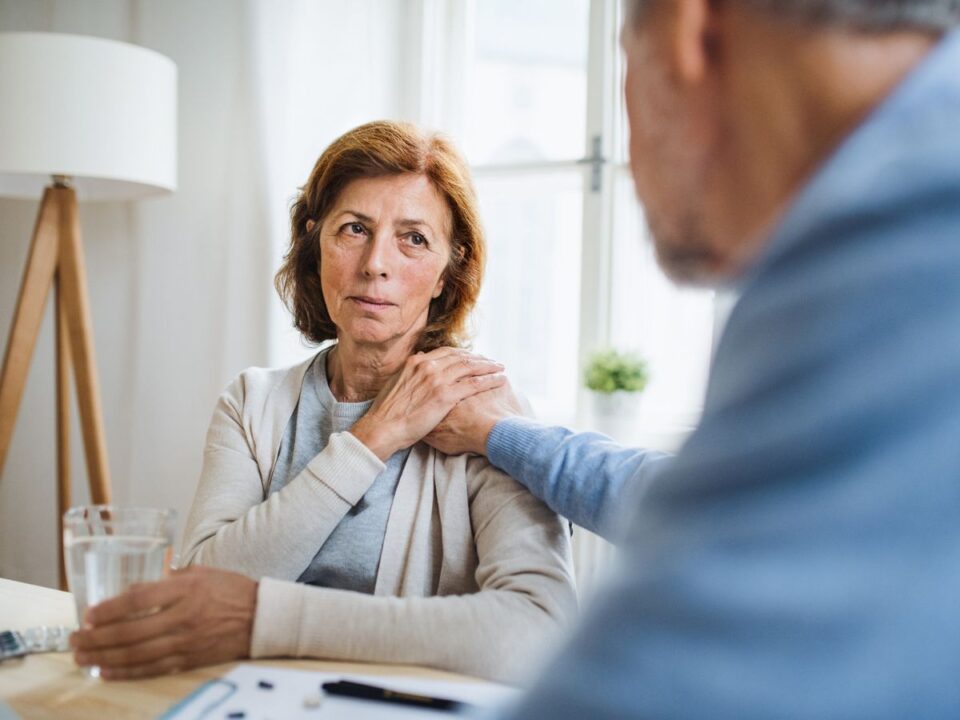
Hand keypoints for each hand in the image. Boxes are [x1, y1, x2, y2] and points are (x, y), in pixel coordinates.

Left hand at [70, 566, 256, 679]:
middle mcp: (185, 616)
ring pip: (137, 654)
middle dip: (97, 638)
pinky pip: (153, 669)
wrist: (263, 617)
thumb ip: (167, 579)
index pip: (139, 600)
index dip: (110, 609)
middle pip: (131, 631)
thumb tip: (133, 589)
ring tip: (83, 658)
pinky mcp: (190, 659)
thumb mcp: (202, 573)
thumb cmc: (232, 590)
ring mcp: (187, 641)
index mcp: (187, 589)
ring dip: (105, 658)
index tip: (89, 614)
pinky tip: (108, 672)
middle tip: (75, 640)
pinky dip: (127, 672)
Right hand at [351, 347, 506, 459]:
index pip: (447, 352)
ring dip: (488, 366)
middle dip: (479, 358)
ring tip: (500, 368)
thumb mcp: (397, 382)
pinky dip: (489, 380)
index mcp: (416, 362)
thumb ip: (411, 371)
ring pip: (470, 367)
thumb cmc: (388, 411)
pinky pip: (474, 384)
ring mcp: (437, 379)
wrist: (384, 427)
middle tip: (491, 362)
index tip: (474, 358)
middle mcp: (428, 365)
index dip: (463, 354)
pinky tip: (500, 379)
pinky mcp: (445, 395)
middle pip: (461, 357)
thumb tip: (420, 360)